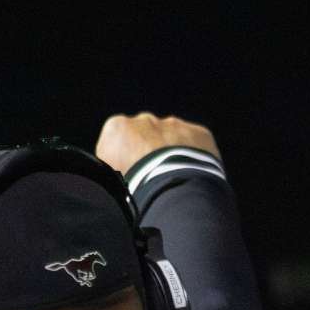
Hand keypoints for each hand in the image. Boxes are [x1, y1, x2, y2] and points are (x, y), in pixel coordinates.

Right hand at [94, 113, 219, 178]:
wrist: (169, 188)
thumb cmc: (132, 187)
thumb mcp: (109, 178)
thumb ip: (113, 167)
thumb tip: (121, 173)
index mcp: (116, 128)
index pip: (117, 143)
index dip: (123, 161)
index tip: (130, 179)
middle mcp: (145, 120)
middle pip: (145, 137)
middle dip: (149, 154)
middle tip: (154, 181)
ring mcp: (174, 124)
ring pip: (173, 138)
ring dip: (173, 154)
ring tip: (175, 181)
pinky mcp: (199, 134)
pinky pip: (196, 144)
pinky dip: (195, 157)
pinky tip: (193, 177)